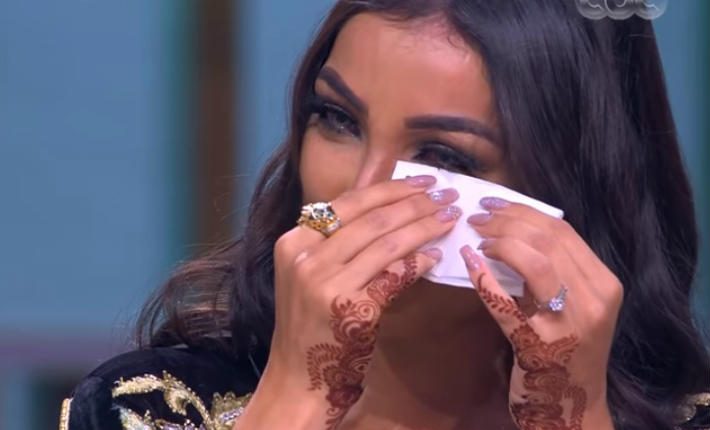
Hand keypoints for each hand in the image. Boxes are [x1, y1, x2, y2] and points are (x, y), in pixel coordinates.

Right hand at [239, 176, 460, 429]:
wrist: (297, 376)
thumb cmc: (310, 322)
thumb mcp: (310, 273)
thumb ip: (339, 242)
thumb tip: (390, 208)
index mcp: (294, 240)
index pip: (350, 202)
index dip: (391, 188)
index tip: (423, 181)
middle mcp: (306, 257)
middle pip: (372, 218)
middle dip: (416, 203)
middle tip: (449, 195)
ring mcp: (325, 283)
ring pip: (387, 242)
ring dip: (425, 226)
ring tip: (450, 218)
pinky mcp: (350, 309)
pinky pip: (394, 276)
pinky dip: (418, 262)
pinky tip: (436, 255)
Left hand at [460, 197, 620, 429]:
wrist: (572, 405)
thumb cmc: (567, 349)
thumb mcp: (576, 304)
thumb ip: (557, 269)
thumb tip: (514, 226)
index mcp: (605, 283)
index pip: (563, 231)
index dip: (523, 211)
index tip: (494, 204)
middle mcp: (594, 301)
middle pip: (549, 240)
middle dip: (507, 221)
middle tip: (478, 218)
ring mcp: (569, 325)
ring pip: (536, 262)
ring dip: (500, 243)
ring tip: (477, 239)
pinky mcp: (539, 347)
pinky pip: (507, 305)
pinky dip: (485, 279)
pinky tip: (469, 263)